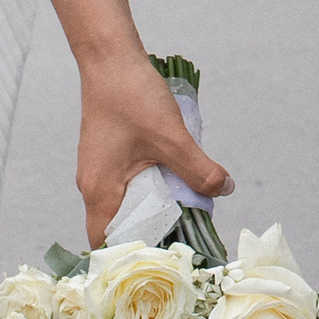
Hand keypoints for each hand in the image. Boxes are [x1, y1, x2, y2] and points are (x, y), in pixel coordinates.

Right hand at [74, 44, 235, 249]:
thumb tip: (224, 190)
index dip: (133, 257)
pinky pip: (125, 185)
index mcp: (100, 191)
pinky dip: (148, 191)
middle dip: (149, 236)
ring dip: (151, 211)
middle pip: (117, 228)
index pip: (107, 243)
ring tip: (184, 214)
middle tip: (183, 241)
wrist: (109, 57)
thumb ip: (198, 169)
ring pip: (123, 205)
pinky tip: (173, 183)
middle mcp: (93, 185)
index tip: (165, 261)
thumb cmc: (132, 96)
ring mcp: (99, 169)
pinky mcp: (108, 155)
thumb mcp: (172, 137)